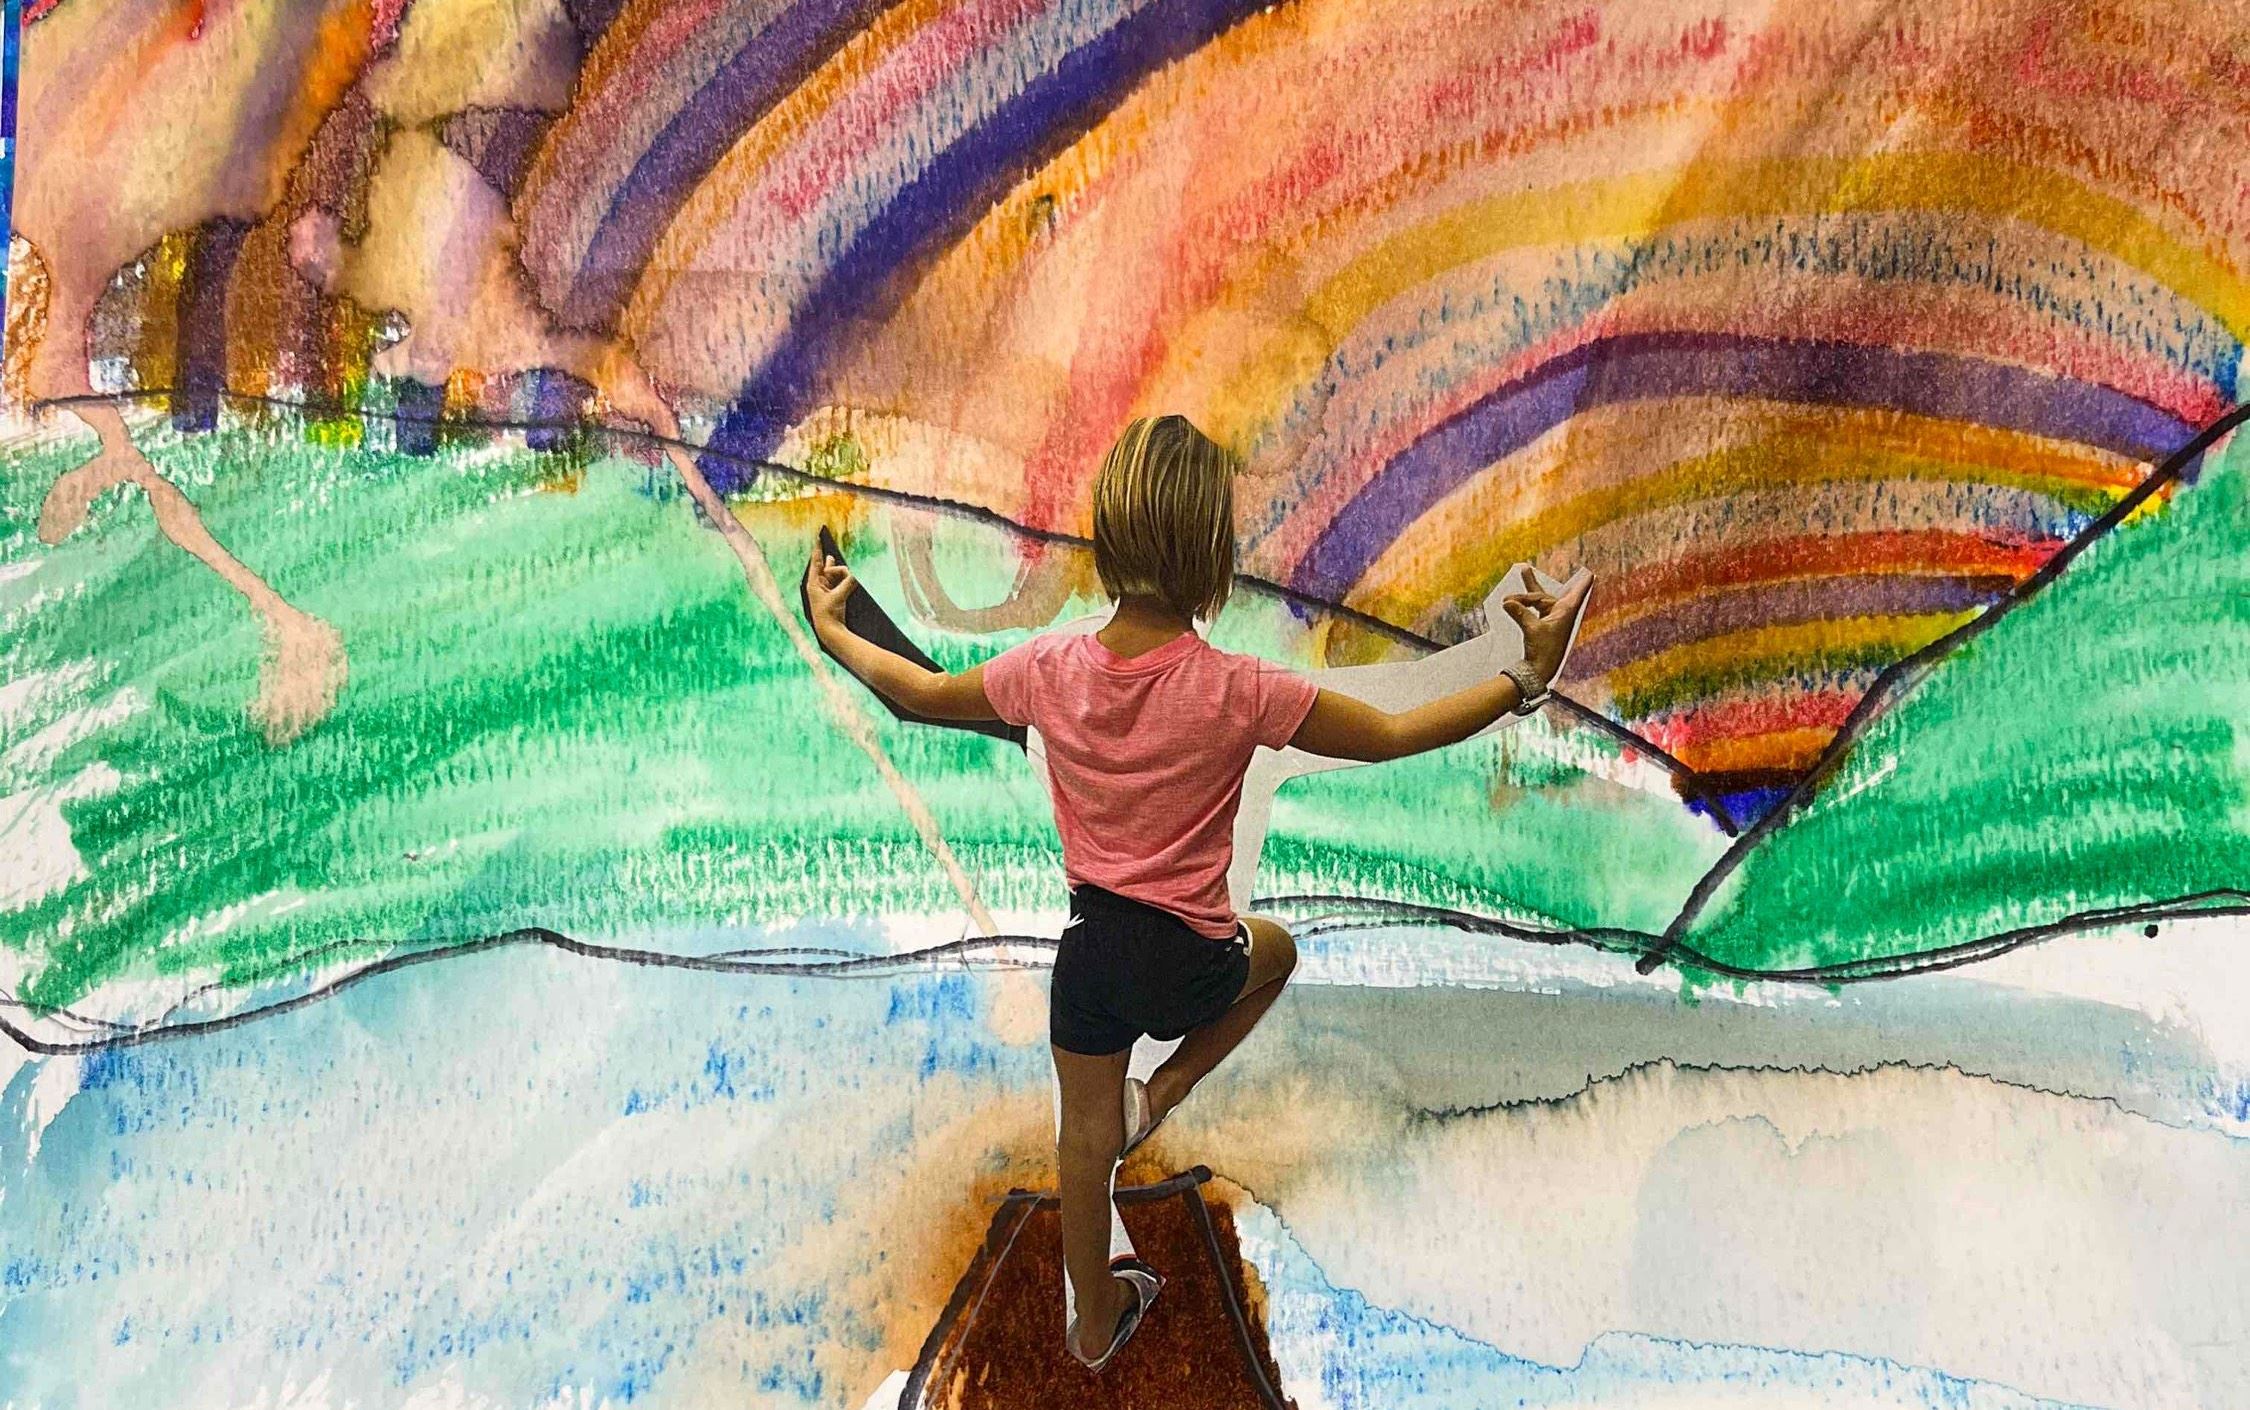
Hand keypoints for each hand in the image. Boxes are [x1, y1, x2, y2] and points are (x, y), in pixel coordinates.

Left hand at [805, 536, 855, 636]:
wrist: (830, 631)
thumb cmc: (829, 613)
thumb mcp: (839, 596)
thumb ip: (848, 583)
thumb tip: (855, 575)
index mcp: (814, 584)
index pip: (816, 562)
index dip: (818, 549)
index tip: (818, 537)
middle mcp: (818, 585)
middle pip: (828, 568)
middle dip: (832, 563)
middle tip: (832, 554)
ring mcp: (826, 590)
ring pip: (835, 575)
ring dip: (841, 573)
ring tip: (846, 572)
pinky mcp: (833, 595)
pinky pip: (839, 582)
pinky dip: (844, 579)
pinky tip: (850, 576)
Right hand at [1499, 573, 1592, 689]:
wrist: (1540, 672)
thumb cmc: (1544, 651)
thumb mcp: (1532, 629)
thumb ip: (1520, 612)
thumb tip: (1506, 602)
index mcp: (1565, 612)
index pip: (1576, 594)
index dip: (1582, 584)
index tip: (1591, 574)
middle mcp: (1559, 614)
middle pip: (1544, 595)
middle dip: (1532, 583)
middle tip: (1524, 568)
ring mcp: (1550, 621)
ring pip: (1536, 602)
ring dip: (1524, 595)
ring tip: (1514, 579)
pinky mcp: (1541, 628)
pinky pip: (1532, 611)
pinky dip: (1523, 606)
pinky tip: (1512, 603)